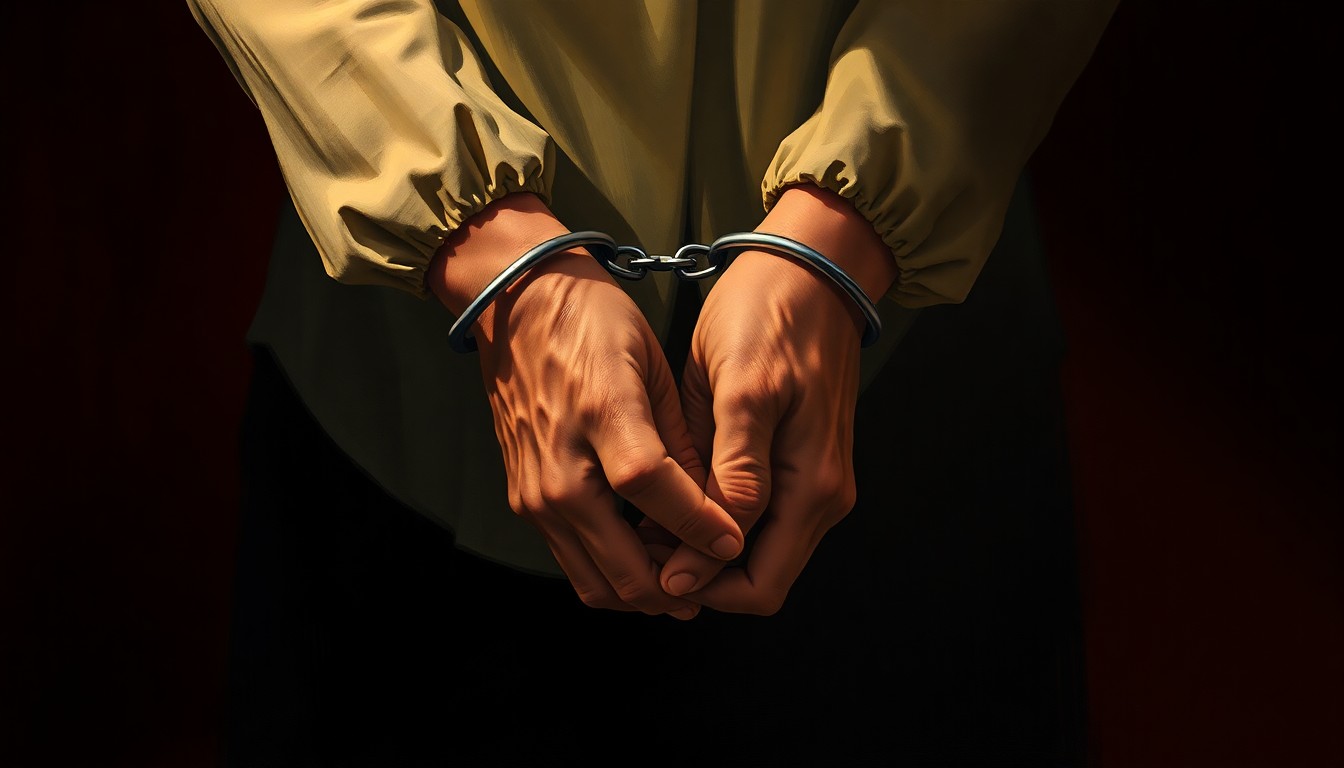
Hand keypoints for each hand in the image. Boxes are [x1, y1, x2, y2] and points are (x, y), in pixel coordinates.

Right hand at [428, 193, 743, 618]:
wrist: (518, 304)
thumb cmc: (595, 322)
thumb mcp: (654, 366)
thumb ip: (682, 443)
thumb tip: (718, 509)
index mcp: (600, 414)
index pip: (653, 490)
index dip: (701, 526)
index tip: (736, 543)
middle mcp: (559, 467)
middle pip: (622, 566)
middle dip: (678, 588)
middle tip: (718, 581)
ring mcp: (535, 493)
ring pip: (597, 583)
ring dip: (646, 593)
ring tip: (689, 581)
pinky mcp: (524, 502)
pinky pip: (574, 562)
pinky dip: (615, 574)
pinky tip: (649, 558)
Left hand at [648, 185, 899, 613]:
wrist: (809, 268)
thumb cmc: (769, 317)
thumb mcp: (742, 391)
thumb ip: (734, 477)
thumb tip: (711, 550)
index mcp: (814, 489)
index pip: (757, 586)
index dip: (697, 585)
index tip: (643, 560)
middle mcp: (824, 499)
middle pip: (758, 579)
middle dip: (697, 574)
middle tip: (638, 545)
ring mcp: (817, 482)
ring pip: (756, 552)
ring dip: (703, 548)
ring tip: (646, 520)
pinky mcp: (803, 462)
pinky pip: (760, 518)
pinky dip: (717, 520)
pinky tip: (674, 493)